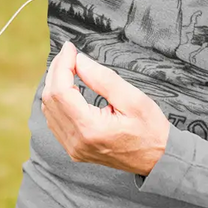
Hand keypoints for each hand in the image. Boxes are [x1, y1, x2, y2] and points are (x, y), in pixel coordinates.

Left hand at [40, 42, 171, 176]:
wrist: (159, 159)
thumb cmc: (151, 130)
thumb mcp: (133, 99)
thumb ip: (103, 79)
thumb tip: (80, 61)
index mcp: (90, 129)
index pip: (61, 91)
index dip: (62, 65)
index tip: (70, 48)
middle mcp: (77, 141)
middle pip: (50, 99)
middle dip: (56, 71)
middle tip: (68, 53)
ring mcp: (74, 148)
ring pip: (49, 110)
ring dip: (54, 85)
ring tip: (67, 66)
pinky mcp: (75, 149)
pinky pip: (55, 121)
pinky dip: (57, 101)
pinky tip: (67, 87)